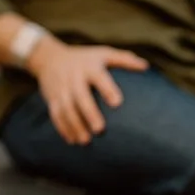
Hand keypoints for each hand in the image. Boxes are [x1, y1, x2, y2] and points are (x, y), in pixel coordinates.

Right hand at [29, 40, 148, 145]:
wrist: (49, 58)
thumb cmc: (84, 58)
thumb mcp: (103, 53)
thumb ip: (124, 60)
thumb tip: (145, 66)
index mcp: (89, 66)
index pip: (99, 77)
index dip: (107, 89)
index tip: (117, 103)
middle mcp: (74, 77)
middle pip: (80, 96)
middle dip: (89, 113)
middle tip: (100, 130)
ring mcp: (61, 88)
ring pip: (66, 108)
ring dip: (74, 125)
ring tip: (86, 141)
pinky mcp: (52, 98)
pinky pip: (55, 114)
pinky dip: (63, 128)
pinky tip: (72, 140)